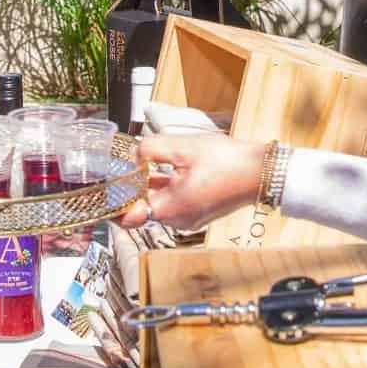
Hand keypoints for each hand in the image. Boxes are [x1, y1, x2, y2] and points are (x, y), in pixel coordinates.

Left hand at [117, 134, 271, 231]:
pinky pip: (174, 201)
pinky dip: (166, 186)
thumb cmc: (226, 162)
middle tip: (123, 165)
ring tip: (144, 162)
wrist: (262, 172)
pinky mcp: (199, 211)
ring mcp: (190, 218)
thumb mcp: (181, 147)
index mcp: (169, 210)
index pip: (126, 217)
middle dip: (132, 186)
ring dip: (149, 184)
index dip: (111, 202)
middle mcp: (177, 220)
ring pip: (158, 202)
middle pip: (141, 207)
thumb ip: (148, 149)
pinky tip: (165, 167)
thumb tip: (132, 156)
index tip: (103, 187)